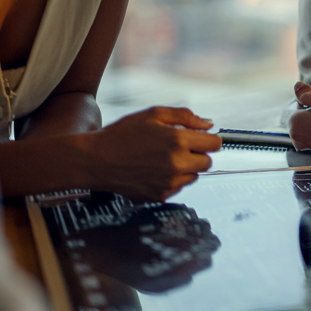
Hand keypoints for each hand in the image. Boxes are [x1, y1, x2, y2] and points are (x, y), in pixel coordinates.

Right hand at [79, 107, 220, 201]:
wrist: (95, 160)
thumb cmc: (122, 135)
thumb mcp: (153, 114)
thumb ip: (185, 116)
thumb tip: (208, 124)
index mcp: (178, 141)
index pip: (215, 144)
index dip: (209, 139)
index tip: (201, 138)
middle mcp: (177, 164)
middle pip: (208, 162)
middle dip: (198, 153)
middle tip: (180, 147)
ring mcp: (169, 182)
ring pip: (194, 176)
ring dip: (186, 167)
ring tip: (163, 158)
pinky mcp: (160, 196)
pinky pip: (178, 187)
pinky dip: (172, 180)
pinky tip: (154, 170)